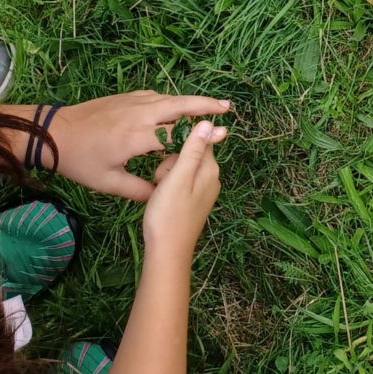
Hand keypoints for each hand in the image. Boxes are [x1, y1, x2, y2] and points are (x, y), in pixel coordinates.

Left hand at [43, 91, 231, 202]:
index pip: (177, 134)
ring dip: (192, 101)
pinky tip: (179, 106)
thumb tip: (161, 196)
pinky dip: (173, 100)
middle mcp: (140, 113)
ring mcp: (134, 101)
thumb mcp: (108, 183)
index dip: (201, 135)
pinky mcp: (128, 96)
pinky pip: (157, 96)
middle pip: (180, 104)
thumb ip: (138, 190)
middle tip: (228, 107)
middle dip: (205, 105)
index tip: (222, 135)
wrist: (54, 133)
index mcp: (137, 137)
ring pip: (170, 97)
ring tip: (212, 106)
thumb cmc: (81, 161)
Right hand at [142, 119, 222, 256]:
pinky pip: (181, 183)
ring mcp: (203, 190)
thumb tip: (209, 121)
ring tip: (161, 193)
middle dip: (170, 163)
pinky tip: (163, 200)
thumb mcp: (178, 177)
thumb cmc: (169, 214)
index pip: (199, 139)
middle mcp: (211, 177)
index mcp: (210, 169)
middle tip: (162, 182)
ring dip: (167, 176)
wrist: (167, 252)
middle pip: (189, 153)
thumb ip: (193, 150)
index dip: (178, 145)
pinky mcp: (194, 201)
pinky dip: (169, 187)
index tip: (166, 158)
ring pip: (181, 168)